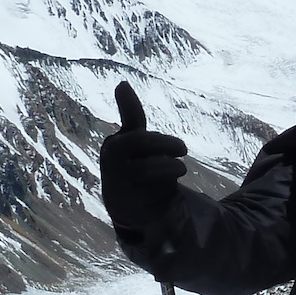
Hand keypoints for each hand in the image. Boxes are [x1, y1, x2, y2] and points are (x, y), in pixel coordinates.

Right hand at [100, 83, 188, 233]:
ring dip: (171, 169)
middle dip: (168, 149)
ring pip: (157, 175)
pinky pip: (160, 198)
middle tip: (182, 151)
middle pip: (149, 157)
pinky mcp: (137, 211)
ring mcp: (124, 193)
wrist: (129, 207)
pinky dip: (169, 192)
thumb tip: (121, 83)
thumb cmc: (134, 164)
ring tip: (175, 170)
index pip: (139, 140)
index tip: (181, 148)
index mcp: (113, 149)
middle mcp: (113, 171)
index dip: (163, 143)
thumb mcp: (134, 139)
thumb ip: (130, 113)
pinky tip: (166, 192)